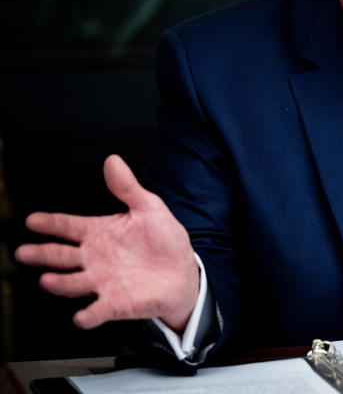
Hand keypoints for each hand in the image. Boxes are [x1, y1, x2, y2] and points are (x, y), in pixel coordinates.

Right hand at [15, 155, 199, 331]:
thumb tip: (113, 162)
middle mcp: (94, 258)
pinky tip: (82, 315)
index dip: (50, 223)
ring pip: (73, 283)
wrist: (183, 273)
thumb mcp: (149, 209)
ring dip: (60, 283)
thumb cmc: (164, 241)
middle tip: (25, 252)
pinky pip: (98, 310)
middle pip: (61, 256)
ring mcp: (102, 281)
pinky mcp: (115, 303)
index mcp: (100, 233)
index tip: (33, 220)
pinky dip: (89, 314)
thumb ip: (128, 188)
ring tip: (48, 280)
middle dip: (42, 254)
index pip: (68, 226)